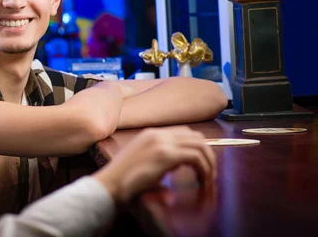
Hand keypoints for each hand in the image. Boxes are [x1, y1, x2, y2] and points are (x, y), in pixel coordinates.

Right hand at [92, 126, 216, 203]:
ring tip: (208, 180)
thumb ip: (157, 161)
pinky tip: (202, 182)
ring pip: (200, 145)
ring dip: (209, 163)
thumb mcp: (140, 163)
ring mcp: (161, 142)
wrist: (109, 185)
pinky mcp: (166, 155)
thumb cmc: (121, 181)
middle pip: (195, 136)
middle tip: (209, 173)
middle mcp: (157, 134)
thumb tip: (175, 171)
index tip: (201, 165)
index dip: (197, 148)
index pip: (183, 133)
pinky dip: (204, 170)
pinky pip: (196, 158)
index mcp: (149, 134)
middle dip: (207, 154)